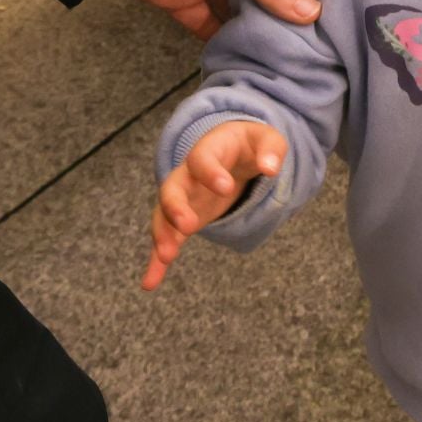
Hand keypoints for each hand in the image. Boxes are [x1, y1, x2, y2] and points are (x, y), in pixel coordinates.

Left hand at [113, 0, 319, 39]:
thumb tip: (312, 12)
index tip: (334, 4)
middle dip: (284, 11)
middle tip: (319, 41)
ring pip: (241, 11)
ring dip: (258, 29)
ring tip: (293, 56)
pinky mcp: (187, 4)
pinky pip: (212, 28)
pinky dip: (227, 43)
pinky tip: (252, 59)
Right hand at [143, 121, 287, 289]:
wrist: (232, 148)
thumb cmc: (248, 144)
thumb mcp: (266, 138)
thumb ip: (271, 150)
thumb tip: (271, 168)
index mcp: (208, 150)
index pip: (202, 158)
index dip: (211, 172)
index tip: (227, 187)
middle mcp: (188, 175)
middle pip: (171, 187)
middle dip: (176, 206)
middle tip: (188, 226)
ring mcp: (183, 198)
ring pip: (163, 215)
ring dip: (163, 234)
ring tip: (167, 256)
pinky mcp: (183, 218)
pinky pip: (166, 238)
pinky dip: (156, 261)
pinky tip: (150, 283)